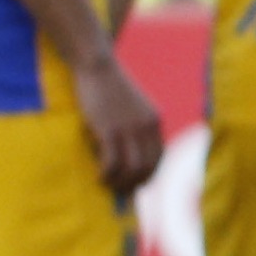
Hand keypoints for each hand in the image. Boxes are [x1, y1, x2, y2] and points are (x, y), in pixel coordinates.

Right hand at [70, 55, 166, 194]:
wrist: (96, 65)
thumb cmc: (108, 86)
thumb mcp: (132, 105)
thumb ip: (136, 126)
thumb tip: (129, 154)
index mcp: (155, 121)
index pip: (160, 157)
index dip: (149, 175)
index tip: (137, 184)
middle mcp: (147, 127)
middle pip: (149, 167)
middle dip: (135, 184)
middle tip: (120, 191)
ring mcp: (129, 128)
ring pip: (133, 169)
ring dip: (121, 183)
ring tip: (108, 185)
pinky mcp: (109, 129)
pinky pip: (113, 163)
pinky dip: (107, 175)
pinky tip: (99, 177)